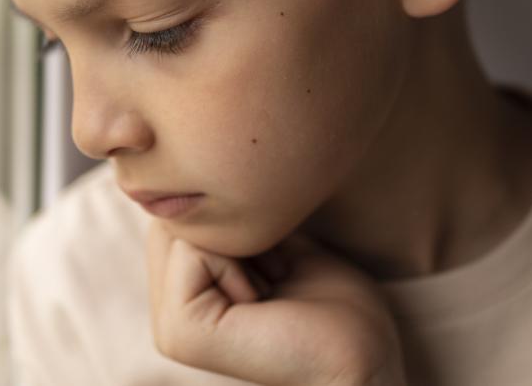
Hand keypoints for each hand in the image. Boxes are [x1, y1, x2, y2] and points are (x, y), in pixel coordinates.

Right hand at [146, 220, 406, 385]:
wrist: (364, 361)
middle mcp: (167, 316)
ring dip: (238, 246)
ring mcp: (170, 328)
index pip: (180, 214)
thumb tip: (203, 171)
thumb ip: (231, 218)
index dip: (235, 218)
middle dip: (230, 229)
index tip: (278, 264)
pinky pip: (192, 251)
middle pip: (173, 218)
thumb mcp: (277, 244)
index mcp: (184, 297)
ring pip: (180, 228)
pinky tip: (263, 302)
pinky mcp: (182, 333)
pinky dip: (238, 264)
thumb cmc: (336, 305)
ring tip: (271, 290)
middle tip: (276, 277)